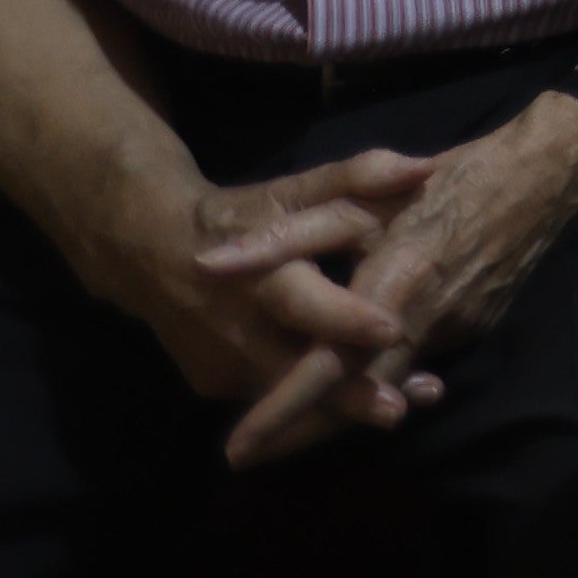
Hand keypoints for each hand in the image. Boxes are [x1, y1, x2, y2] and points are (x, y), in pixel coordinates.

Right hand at [113, 149, 435, 412]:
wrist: (152, 250)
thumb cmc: (243, 216)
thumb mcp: (295, 190)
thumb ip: (359, 178)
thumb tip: (426, 168)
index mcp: (256, 272)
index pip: (300, 299)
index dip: (343, 317)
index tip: (392, 329)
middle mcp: (233, 325)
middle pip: (294, 369)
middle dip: (345, 393)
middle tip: (398, 409)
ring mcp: (219, 362)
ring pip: (284, 397)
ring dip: (340, 406)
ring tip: (403, 408)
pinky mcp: (213, 385)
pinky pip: (270, 400)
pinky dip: (312, 404)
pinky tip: (360, 403)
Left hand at [207, 104, 577, 463]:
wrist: (544, 176)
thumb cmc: (447, 179)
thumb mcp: (360, 197)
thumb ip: (284, 237)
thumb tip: (207, 267)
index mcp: (392, 290)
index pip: (326, 368)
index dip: (282, 411)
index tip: (237, 450)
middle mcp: (424, 326)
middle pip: (355, 398)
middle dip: (301, 432)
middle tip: (248, 455)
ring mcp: (454, 334)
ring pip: (387, 385)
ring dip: (341, 408)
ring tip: (288, 426)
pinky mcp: (472, 331)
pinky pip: (415, 363)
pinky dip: (382, 376)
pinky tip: (360, 371)